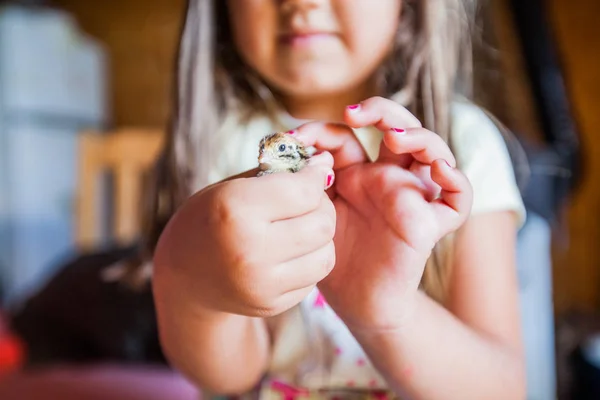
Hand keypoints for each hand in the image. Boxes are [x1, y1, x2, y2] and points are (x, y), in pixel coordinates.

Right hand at [157, 153, 336, 317]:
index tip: (317, 170)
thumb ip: (278, 172)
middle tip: (309, 200)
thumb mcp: (232, 186)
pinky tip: (291, 251)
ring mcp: (260, 284)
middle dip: (322, 207)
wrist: (185, 274)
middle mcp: (248, 250)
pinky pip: (314, 277)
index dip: (316, 176)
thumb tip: (326, 161)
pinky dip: (310, 260)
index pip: (304, 191)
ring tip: (302, 226)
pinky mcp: (270, 305)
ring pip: (326, 254)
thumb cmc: (211, 218)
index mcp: (234, 210)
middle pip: (322, 224)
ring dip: (321, 236)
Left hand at [295, 97, 472, 331]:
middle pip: (397, 127)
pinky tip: (440, 171)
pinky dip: (457, 181)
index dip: (322, 129)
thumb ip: (306, 186)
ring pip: (432, 151)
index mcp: (355, 173)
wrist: (357, 304)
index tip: (294, 137)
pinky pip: (458, 200)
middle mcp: (387, 178)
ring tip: (394, 137)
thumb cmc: (334, 259)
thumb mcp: (312, 215)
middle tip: (353, 113)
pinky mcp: (429, 224)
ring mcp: (411, 197)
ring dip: (419, 136)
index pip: (346, 135)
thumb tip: (291, 148)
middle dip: (380, 111)